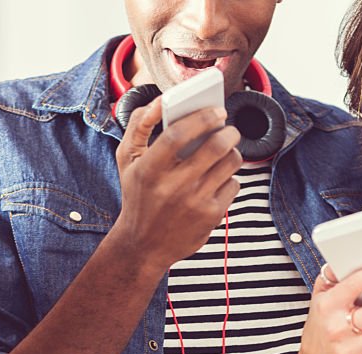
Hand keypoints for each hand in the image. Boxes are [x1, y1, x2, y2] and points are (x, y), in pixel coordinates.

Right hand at [111, 97, 242, 273]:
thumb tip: (160, 100)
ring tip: (226, 149)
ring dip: (232, 151)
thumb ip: (139, 125)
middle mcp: (173, 187)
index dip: (201, 117)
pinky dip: (230, 176)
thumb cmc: (137, 194)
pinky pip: (233, 184)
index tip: (216, 110)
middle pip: (215, 147)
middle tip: (229, 128)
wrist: (143, 245)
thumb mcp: (127, 161)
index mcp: (149, 170)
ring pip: (229, 164)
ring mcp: (195, 203)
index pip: (178, 135)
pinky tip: (218, 178)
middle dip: (229, 132)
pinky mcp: (211, 217)